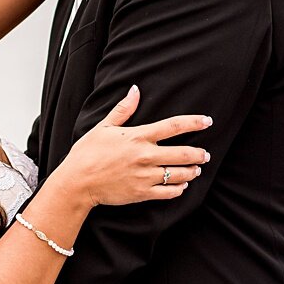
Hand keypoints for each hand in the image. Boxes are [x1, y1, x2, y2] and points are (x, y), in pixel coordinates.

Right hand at [59, 86, 210, 207]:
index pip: (172, 126)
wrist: (77, 182)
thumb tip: (136, 90)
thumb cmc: (87, 152)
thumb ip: (123, 109)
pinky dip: (180, 189)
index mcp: (137, 137)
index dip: (193, 122)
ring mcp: (145, 176)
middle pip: (184, 153)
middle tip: (205, 154)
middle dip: (199, 154)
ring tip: (195, 169)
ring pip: (180, 174)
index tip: (207, 121)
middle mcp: (145, 156)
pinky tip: (181, 185)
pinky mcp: (143, 192)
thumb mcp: (103, 127)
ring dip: (192, 171)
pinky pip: (170, 192)